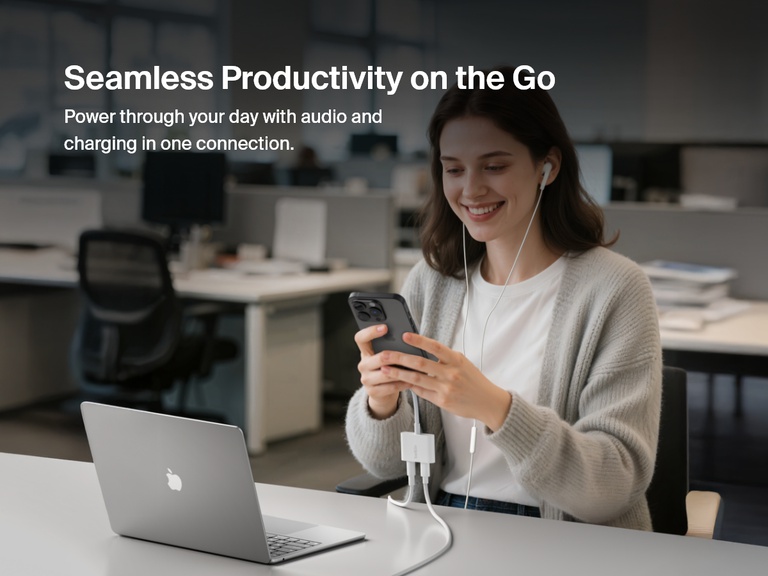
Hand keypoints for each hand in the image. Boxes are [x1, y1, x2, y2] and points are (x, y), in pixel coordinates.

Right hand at [354, 324, 412, 418]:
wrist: (383, 393)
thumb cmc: (390, 369)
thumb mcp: (388, 356)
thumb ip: (392, 347)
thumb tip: (409, 336)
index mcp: (365, 352)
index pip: (361, 338)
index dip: (371, 331)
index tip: (385, 327)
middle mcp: (363, 364)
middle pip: (380, 357)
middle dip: (397, 356)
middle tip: (409, 355)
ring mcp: (366, 379)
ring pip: (387, 373)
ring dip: (403, 372)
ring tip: (416, 369)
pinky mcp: (372, 392)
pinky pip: (390, 387)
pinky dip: (403, 384)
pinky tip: (412, 382)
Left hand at [379, 332, 512, 431]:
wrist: (487, 401)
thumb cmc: (473, 380)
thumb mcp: (462, 363)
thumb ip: (444, 358)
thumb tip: (422, 350)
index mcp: (456, 360)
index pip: (435, 347)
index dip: (419, 341)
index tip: (405, 335)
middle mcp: (451, 373)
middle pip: (420, 363)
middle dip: (400, 358)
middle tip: (385, 354)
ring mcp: (445, 388)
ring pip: (416, 379)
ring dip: (398, 374)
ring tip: (385, 370)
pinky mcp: (442, 401)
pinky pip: (421, 392)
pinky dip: (410, 385)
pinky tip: (399, 381)